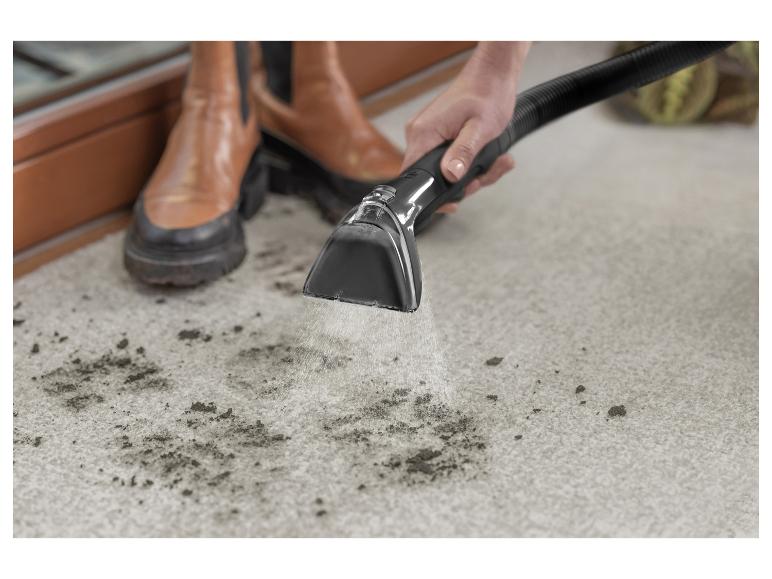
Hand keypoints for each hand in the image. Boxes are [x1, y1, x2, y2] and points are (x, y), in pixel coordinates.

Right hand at [401, 42, 529, 212]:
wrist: (493, 72)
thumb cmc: (487, 93)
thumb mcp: (480, 129)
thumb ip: (463, 153)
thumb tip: (450, 175)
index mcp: (423, 133)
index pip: (413, 177)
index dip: (432, 195)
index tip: (454, 202)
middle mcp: (419, 133)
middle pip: (432, 177)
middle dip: (464, 183)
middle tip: (487, 174)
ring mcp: (427, 133)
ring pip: (444, 169)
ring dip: (472, 172)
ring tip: (497, 161)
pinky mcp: (437, 133)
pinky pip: (448, 158)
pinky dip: (468, 161)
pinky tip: (488, 155)